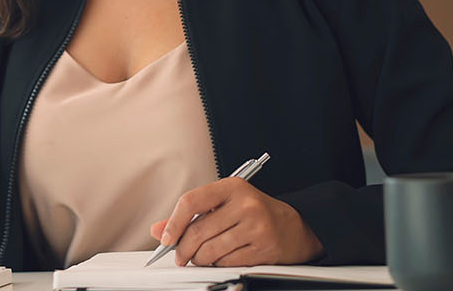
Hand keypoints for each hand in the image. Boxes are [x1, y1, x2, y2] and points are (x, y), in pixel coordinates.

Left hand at [147, 177, 322, 266]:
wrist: (294, 227)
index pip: (191, 201)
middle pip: (198, 231)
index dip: (173, 222)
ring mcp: (257, 227)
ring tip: (202, 257)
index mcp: (232, 187)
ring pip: (210, 251)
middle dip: (183, 249)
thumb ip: (190, 216)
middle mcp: (245, 204)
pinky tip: (223, 258)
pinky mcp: (264, 248)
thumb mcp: (223, 205)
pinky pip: (227, 262)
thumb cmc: (254, 213)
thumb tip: (158, 230)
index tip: (166, 238)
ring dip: (200, 259)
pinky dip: (218, 264)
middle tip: (180, 256)